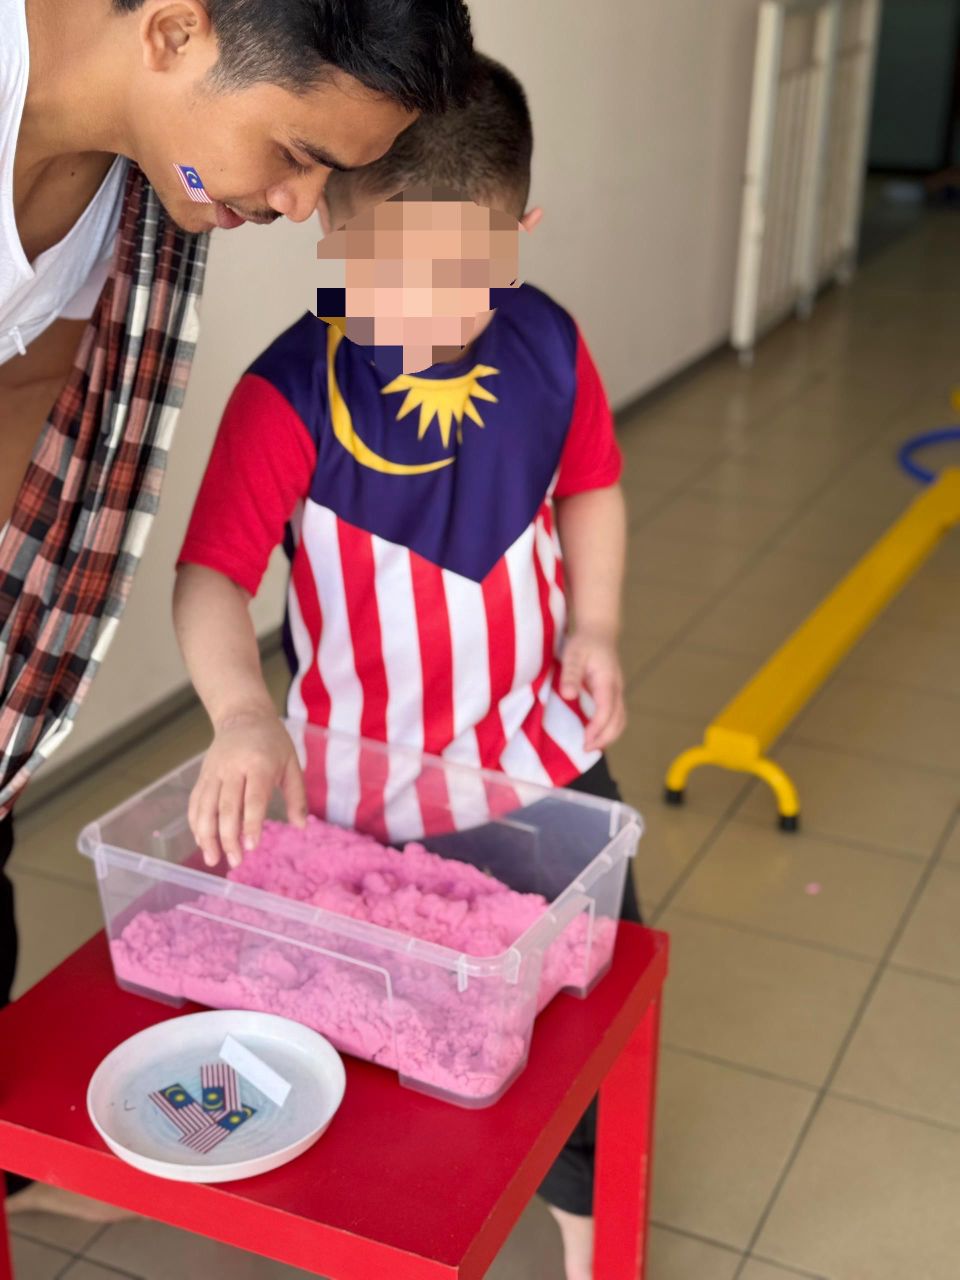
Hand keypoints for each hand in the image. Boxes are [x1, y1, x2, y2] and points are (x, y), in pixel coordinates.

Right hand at [188, 711, 307, 868]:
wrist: (243, 715)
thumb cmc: (273, 742)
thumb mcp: (292, 763)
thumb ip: (297, 796)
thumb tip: (301, 827)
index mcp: (258, 764)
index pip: (252, 799)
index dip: (251, 824)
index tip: (252, 847)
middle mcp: (232, 768)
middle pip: (226, 807)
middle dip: (228, 838)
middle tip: (235, 861)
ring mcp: (214, 772)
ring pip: (205, 807)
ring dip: (207, 836)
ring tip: (212, 859)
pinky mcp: (203, 775)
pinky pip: (196, 802)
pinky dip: (196, 824)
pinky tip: (202, 842)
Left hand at [559, 630, 626, 752]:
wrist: (599, 632)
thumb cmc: (584, 643)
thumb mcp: (573, 654)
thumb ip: (571, 674)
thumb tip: (569, 695)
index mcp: (608, 681)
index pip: (606, 711)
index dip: (597, 728)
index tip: (584, 740)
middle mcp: (617, 689)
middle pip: (618, 720)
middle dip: (604, 738)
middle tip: (585, 749)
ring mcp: (617, 692)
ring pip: (620, 720)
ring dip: (609, 736)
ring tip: (591, 746)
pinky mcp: (613, 694)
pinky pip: (616, 716)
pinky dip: (609, 729)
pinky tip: (595, 735)